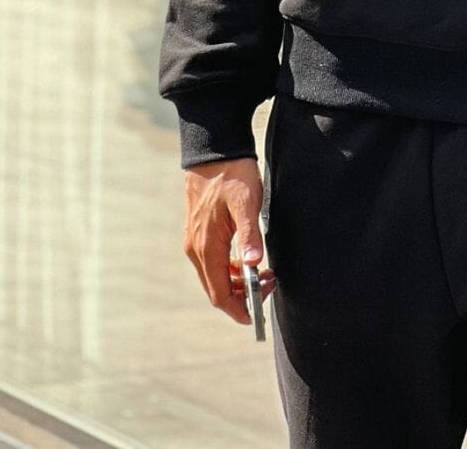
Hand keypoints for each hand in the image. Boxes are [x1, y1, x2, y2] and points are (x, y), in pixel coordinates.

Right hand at [183, 157, 276, 324]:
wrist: (214, 151)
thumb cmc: (232, 174)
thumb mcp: (246, 203)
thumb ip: (249, 235)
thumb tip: (254, 265)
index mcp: (206, 246)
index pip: (219, 294)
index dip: (238, 309)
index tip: (257, 316)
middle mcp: (196, 249)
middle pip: (216, 289)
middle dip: (243, 296)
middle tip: (271, 285)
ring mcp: (195, 241)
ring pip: (214, 276)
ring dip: (238, 282)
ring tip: (265, 273)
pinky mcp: (199, 232)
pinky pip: (213, 262)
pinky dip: (230, 269)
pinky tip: (249, 260)